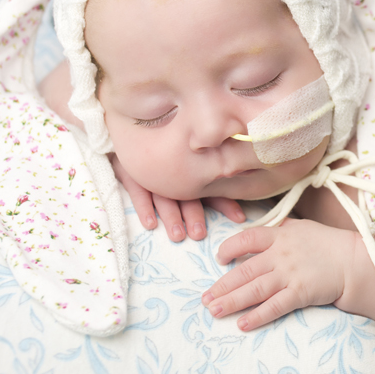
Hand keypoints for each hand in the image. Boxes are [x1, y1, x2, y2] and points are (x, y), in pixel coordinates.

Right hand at [109, 153, 245, 241]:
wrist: (131, 138)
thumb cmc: (165, 162)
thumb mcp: (189, 174)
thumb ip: (213, 187)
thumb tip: (243, 209)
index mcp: (191, 172)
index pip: (211, 189)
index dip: (226, 203)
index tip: (240, 217)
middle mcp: (174, 173)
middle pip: (186, 194)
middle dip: (194, 214)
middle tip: (199, 234)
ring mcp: (153, 174)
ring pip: (163, 196)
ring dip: (171, 216)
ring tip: (178, 236)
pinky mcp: (132, 173)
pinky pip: (137, 191)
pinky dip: (144, 207)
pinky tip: (150, 224)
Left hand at [201, 218, 356, 331]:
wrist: (356, 262)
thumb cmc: (329, 244)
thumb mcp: (302, 229)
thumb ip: (279, 232)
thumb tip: (256, 235)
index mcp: (280, 235)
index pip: (247, 238)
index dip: (229, 249)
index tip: (220, 260)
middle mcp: (281, 254)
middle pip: (244, 271)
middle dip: (222, 286)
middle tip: (205, 299)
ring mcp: (290, 274)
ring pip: (254, 289)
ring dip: (232, 302)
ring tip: (214, 311)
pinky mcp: (301, 293)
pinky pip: (274, 306)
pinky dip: (257, 316)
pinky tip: (242, 324)